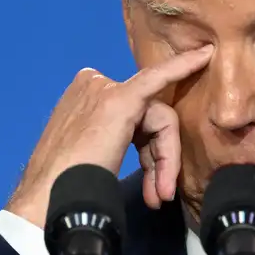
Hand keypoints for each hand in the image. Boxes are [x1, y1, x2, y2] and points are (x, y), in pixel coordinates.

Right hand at [6, 45, 212, 227]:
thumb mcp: (88, 157)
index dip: (149, 149)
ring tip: (157, 195)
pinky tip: (203, 57)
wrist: (50, 197)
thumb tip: (140, 155)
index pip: (132, 119)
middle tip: (157, 196)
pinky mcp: (121, 99)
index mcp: (83, 100)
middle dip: (158, 160)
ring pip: (157, 119)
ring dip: (163, 161)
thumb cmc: (65, 187)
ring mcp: (105, 91)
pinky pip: (159, 79)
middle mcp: (92, 87)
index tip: (158, 170)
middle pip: (148, 119)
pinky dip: (183, 66)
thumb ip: (112, 142)